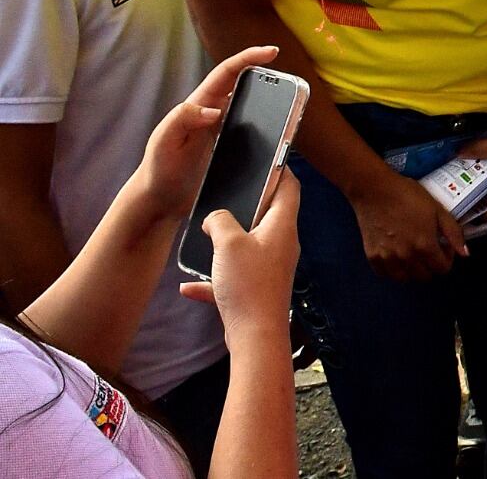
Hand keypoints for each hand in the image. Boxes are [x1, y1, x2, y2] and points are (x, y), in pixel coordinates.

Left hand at [132, 46, 280, 223]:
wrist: (161, 199)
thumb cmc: (158, 169)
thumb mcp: (163, 141)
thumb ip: (182, 119)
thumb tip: (214, 110)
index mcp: (199, 104)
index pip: (227, 72)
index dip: (249, 58)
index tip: (272, 52)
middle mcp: (214, 112)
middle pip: (244, 84)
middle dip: (266, 74)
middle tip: (289, 80)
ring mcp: (224, 129)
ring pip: (253, 106)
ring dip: (272, 101)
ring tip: (292, 105)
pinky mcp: (232, 146)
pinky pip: (255, 130)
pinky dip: (269, 126)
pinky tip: (281, 134)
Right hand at [179, 172, 298, 339]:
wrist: (255, 337)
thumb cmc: (248, 285)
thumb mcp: (228, 243)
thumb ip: (220, 221)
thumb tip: (215, 217)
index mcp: (282, 226)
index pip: (290, 187)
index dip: (281, 169)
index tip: (267, 158)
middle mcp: (280, 245)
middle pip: (268, 215)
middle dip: (248, 204)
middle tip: (227, 192)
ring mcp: (269, 268)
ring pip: (248, 245)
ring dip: (227, 241)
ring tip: (207, 232)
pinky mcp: (255, 290)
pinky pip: (232, 277)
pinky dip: (213, 278)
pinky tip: (188, 285)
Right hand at [347, 170, 464, 281]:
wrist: (375, 189)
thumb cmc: (408, 195)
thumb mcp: (438, 209)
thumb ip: (453, 233)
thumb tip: (465, 254)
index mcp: (425, 246)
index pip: (442, 269)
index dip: (447, 259)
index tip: (443, 247)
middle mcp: (407, 257)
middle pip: (425, 276)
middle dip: (431, 265)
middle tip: (429, 249)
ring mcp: (388, 258)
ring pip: (406, 278)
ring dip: (413, 270)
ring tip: (413, 253)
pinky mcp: (372, 256)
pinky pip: (386, 274)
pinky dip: (393, 269)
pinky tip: (396, 255)